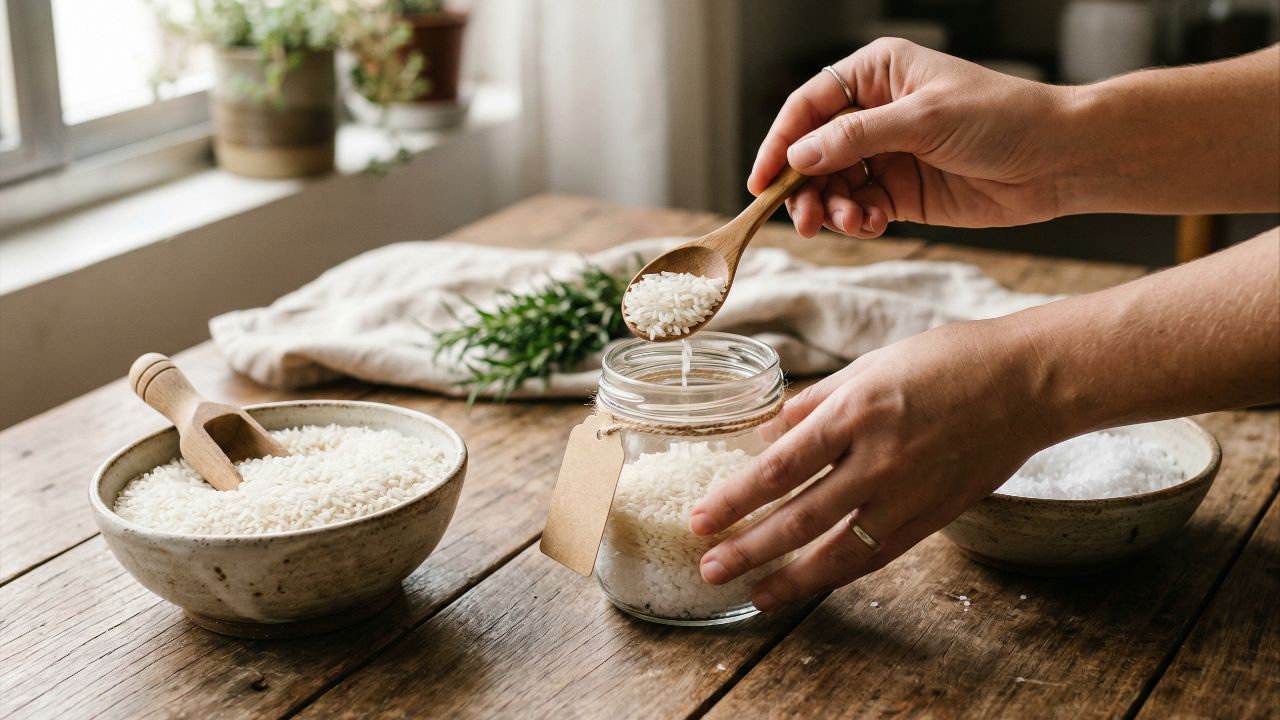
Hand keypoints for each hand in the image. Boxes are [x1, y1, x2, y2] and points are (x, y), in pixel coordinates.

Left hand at [688, 319, 1058, 610]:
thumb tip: (768, 434)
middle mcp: (880, 458)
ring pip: (839, 550)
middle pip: (800, 516)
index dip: (737, 498)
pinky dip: (839, 573)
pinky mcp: (934, 516)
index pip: (781, 466)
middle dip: (750, 547)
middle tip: (711, 567)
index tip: (701, 518)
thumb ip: (815, 404)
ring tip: (752, 594)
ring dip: (789, 576)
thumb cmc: (947, 361)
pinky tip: (809, 584)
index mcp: (856, 412)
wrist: (1027, 382)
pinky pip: (878, 554)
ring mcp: (910, 493)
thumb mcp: (869, 366)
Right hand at [751, 38, 1073, 238]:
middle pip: (812, 152)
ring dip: (831, 208)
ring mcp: (886, 154)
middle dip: (803, 187)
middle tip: (802, 219)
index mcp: (876, 74)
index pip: (809, 106)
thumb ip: (855, 138)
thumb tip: (797, 157)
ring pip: (832, 185)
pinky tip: (871, 225)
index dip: (779, 143)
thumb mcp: (923, 119)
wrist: (1058, 160)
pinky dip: (856, 221)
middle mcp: (874, 112)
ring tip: (847, 223)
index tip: (761, 182)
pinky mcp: (901, 192)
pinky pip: (859, 208)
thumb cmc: (1003, 118)